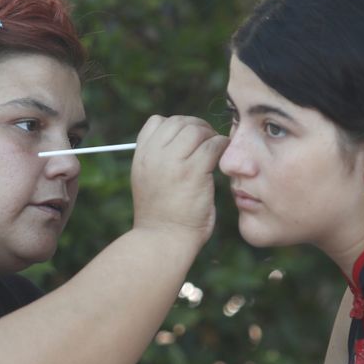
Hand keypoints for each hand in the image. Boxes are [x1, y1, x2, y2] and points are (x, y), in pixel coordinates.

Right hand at [130, 115, 227, 241]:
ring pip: (197, 130)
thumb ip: (157, 161)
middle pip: (178, 121)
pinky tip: (223, 159)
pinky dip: (222, 147)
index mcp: (141, 157)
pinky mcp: (194, 171)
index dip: (175, 126)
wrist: (162, 241)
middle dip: (197, 127)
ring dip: (210, 136)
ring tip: (216, 150)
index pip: (156, 122)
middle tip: (208, 141)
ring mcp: (174, 162)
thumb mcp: (146, 182)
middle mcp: (154, 155)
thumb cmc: (159, 217)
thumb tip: (180, 142)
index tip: (187, 140)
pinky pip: (213, 145)